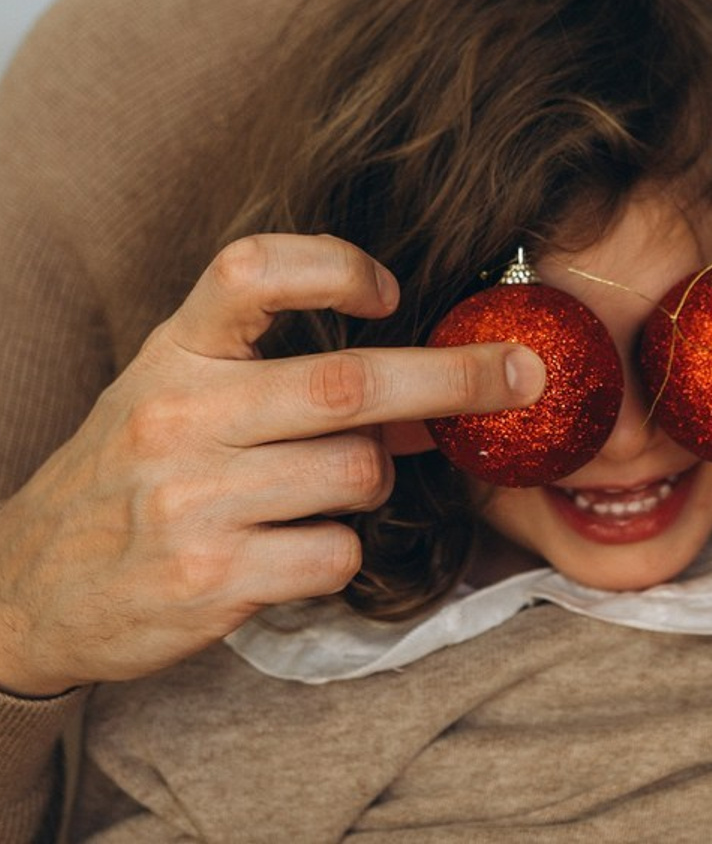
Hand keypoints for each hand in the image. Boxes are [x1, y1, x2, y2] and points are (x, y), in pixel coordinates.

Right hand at [0, 234, 544, 697]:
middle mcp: (178, 415)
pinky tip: (290, 548)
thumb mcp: (189, 398)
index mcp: (174, 353)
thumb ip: (293, 379)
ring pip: (358, 474)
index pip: (251, 270)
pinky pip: (337, 553)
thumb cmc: (132, 472)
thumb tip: (433, 395)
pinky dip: (340, 550)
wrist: (27, 587)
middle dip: (455, 378)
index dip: (335, 266)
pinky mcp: (209, 580)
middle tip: (521, 373)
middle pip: (349, 382)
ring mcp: (190, 500)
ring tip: (324, 489)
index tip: (390, 290)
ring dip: (374, 480)